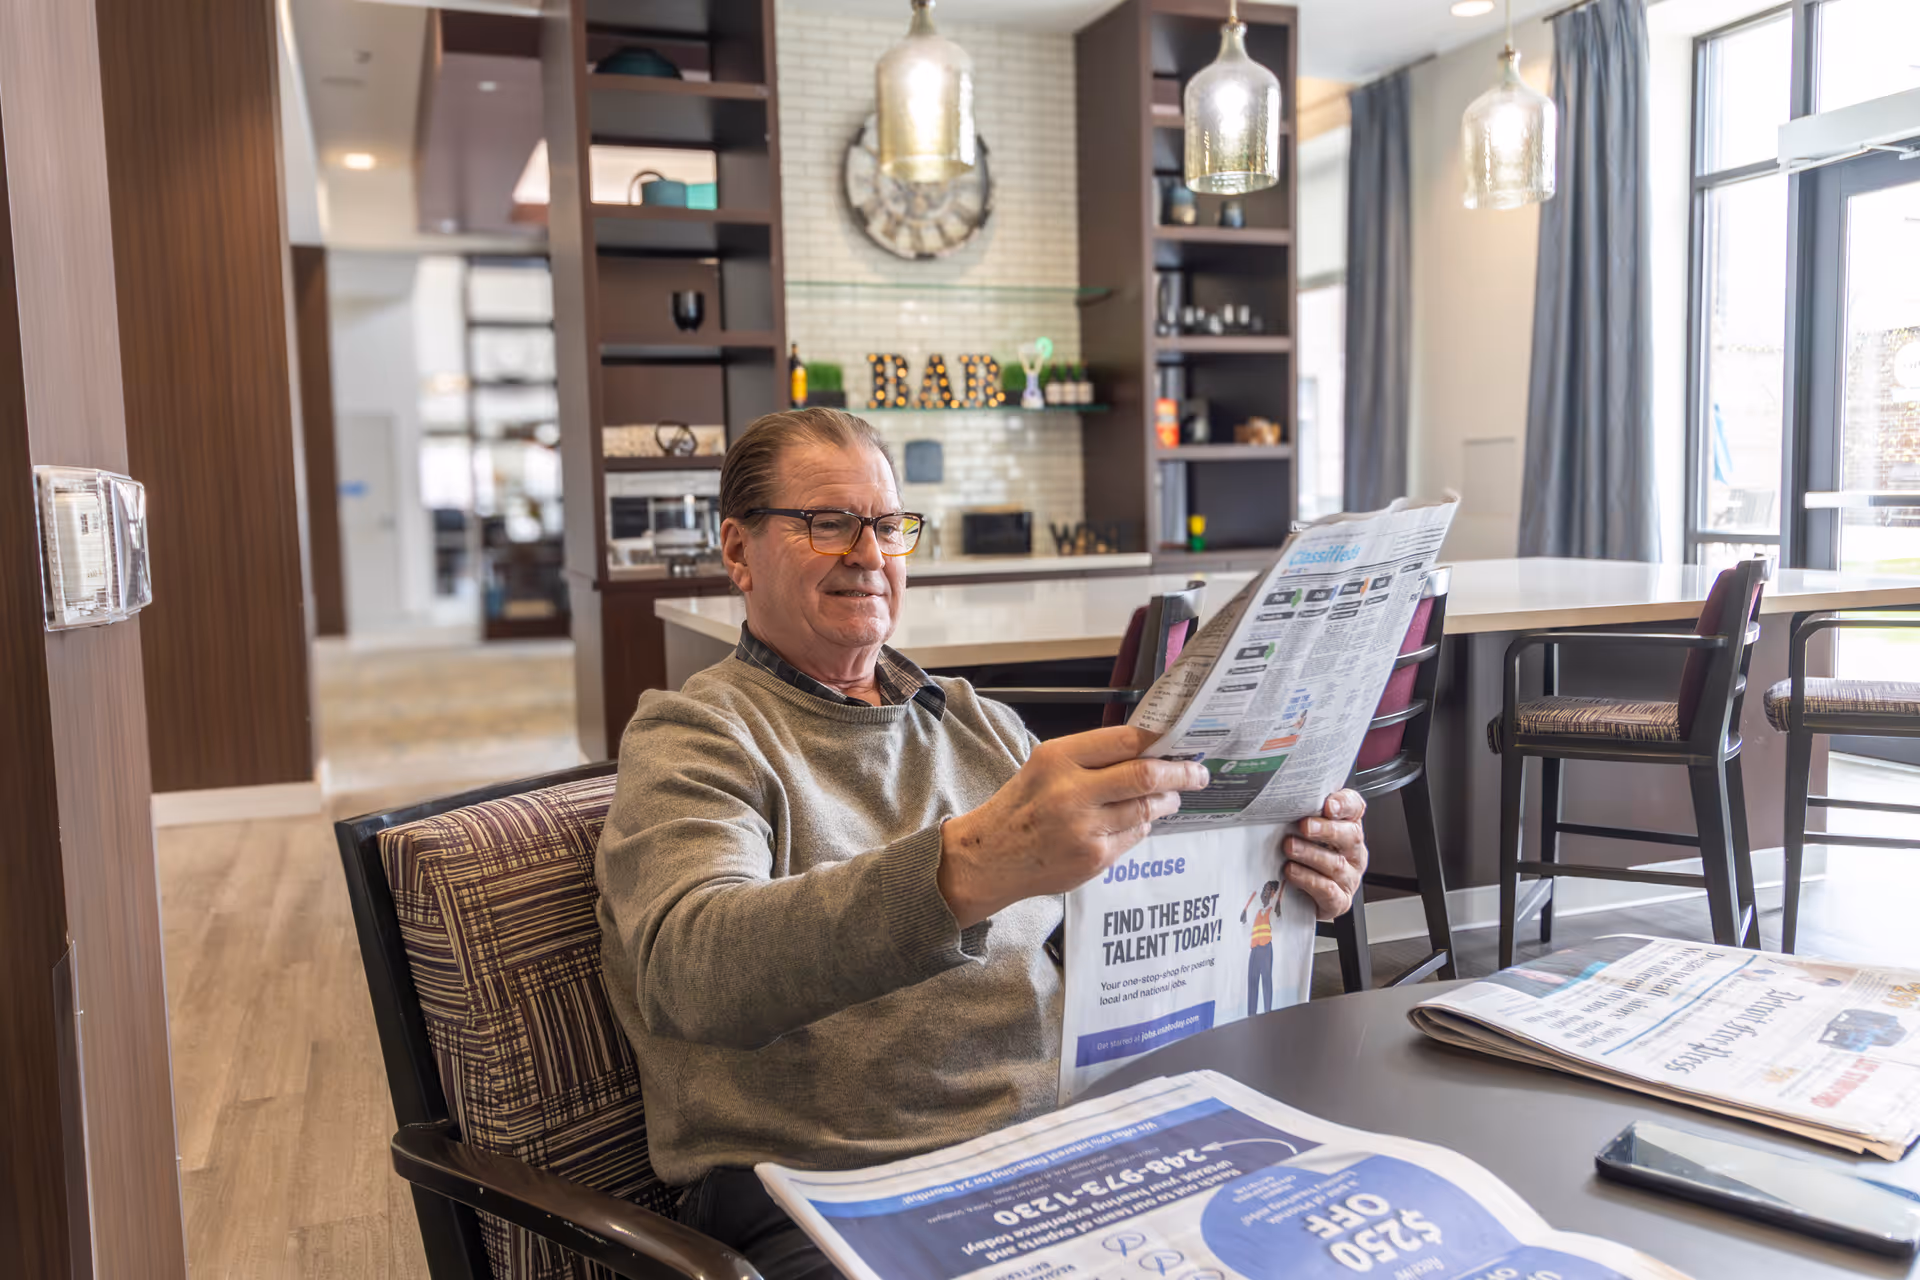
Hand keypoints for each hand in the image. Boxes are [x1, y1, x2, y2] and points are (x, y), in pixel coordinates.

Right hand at [939, 726, 1211, 927]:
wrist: (990, 857)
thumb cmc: (1021, 807)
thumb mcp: (1044, 766)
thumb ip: (1090, 757)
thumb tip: (1146, 748)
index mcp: (1058, 758)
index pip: (1125, 740)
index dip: (1159, 740)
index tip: (1177, 741)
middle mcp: (1072, 792)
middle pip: (1145, 775)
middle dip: (1181, 772)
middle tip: (1197, 773)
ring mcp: (1085, 828)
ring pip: (1147, 808)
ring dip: (1167, 801)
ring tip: (1171, 797)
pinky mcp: (1095, 858)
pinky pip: (1135, 835)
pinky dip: (1143, 824)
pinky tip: (1137, 820)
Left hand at [1285, 790, 1367, 921]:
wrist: (1304, 899)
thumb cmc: (1305, 860)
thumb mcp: (1303, 833)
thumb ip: (1302, 815)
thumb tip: (1281, 801)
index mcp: (1348, 828)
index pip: (1354, 808)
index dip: (1344, 804)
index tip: (1329, 805)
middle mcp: (1353, 852)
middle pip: (1350, 835)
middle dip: (1326, 829)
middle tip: (1304, 826)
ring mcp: (1349, 878)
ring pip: (1335, 864)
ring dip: (1311, 854)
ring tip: (1290, 848)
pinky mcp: (1339, 901)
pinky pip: (1329, 890)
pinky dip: (1309, 880)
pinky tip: (1292, 872)